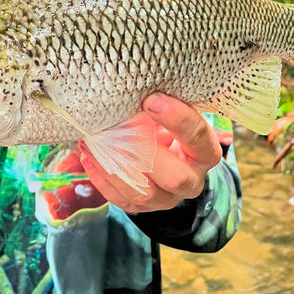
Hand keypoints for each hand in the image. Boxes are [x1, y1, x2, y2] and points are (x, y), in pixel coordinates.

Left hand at [79, 94, 222, 212]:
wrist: (170, 156)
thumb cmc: (171, 125)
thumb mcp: (174, 112)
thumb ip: (162, 104)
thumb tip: (133, 87)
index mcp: (205, 151)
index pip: (199, 137)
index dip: (177, 119)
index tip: (151, 99)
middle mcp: (191, 180)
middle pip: (176, 177)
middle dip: (145, 153)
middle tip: (118, 127)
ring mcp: (168, 198)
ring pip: (144, 193)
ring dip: (115, 167)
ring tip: (93, 141)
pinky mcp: (145, 207)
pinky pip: (124, 200)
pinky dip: (103, 179)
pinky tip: (88, 156)